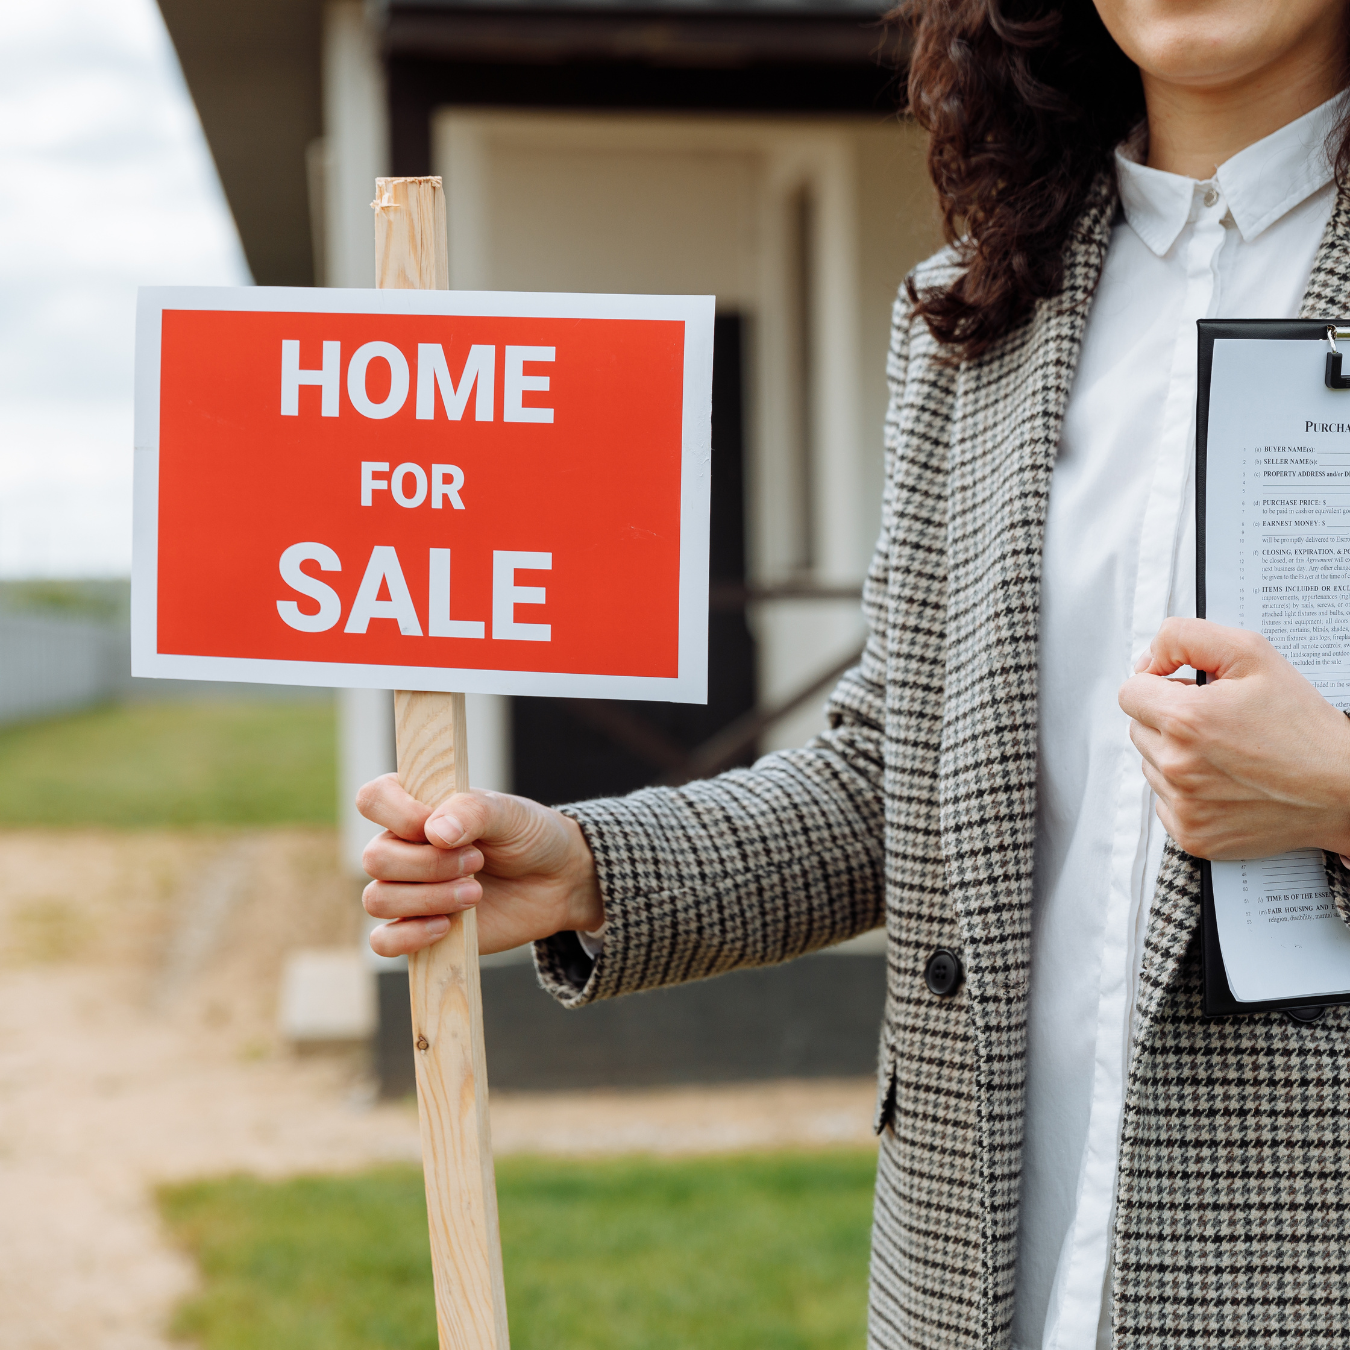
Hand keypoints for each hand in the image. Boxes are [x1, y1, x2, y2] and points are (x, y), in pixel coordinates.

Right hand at [357, 774, 603, 957]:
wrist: (556, 882)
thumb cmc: (528, 836)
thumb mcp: (510, 813)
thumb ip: (473, 811)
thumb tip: (434, 831)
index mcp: (416, 805)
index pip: (372, 799)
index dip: (400, 815)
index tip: (441, 828)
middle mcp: (402, 846)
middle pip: (375, 858)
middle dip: (429, 864)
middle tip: (477, 861)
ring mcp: (406, 889)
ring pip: (377, 899)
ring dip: (428, 899)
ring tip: (476, 893)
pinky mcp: (417, 928)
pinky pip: (382, 942)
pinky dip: (409, 936)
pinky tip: (445, 927)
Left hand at [1118, 617, 1349, 859]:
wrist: (1342, 789)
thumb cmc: (1303, 725)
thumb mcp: (1252, 654)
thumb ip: (1186, 638)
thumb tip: (1148, 658)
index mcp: (1186, 720)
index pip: (1130, 692)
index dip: (1159, 685)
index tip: (1186, 690)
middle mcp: (1177, 767)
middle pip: (1138, 728)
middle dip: (1167, 719)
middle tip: (1216, 721)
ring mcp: (1183, 805)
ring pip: (1151, 765)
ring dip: (1176, 754)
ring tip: (1226, 752)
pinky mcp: (1191, 835)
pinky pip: (1165, 802)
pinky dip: (1186, 790)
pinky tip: (1224, 781)